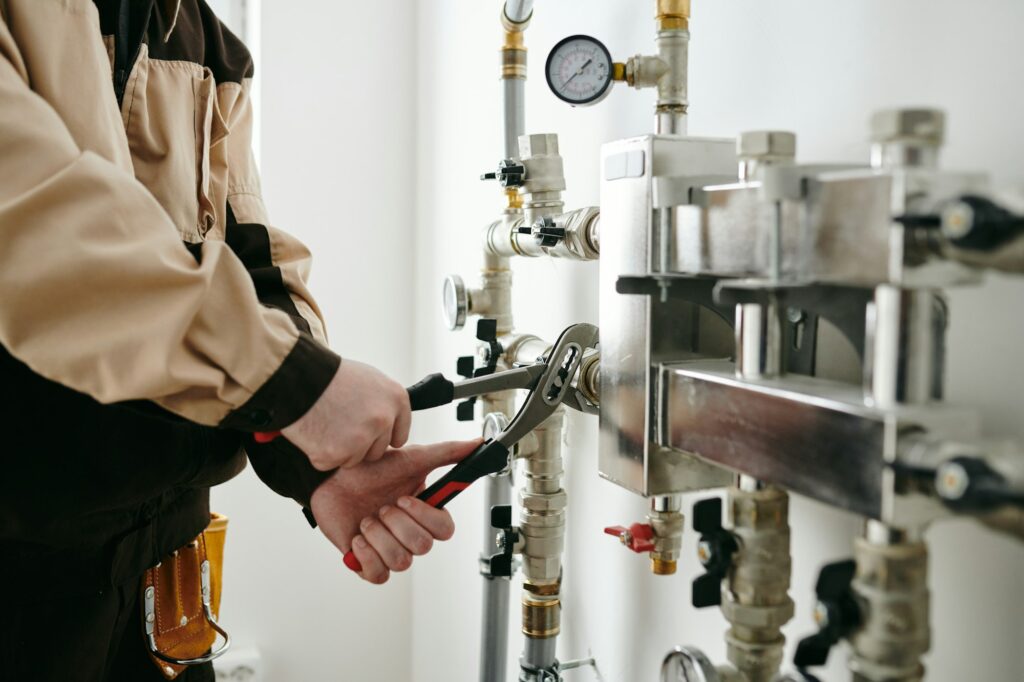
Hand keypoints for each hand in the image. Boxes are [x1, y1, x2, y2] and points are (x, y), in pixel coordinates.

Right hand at [281, 360, 410, 469]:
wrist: (297, 377)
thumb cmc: (330, 375)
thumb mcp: (368, 379)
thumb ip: (382, 403)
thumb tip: (390, 421)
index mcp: (396, 399)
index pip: (400, 435)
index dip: (382, 436)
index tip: (369, 434)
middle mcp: (384, 419)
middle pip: (378, 451)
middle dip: (360, 444)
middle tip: (339, 425)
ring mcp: (362, 438)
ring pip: (355, 460)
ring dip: (340, 449)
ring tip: (326, 424)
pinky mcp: (338, 453)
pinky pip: (330, 463)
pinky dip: (319, 453)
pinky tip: (314, 432)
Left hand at [310, 438, 482, 583]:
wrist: (329, 482)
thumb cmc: (369, 470)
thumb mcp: (409, 458)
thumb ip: (445, 453)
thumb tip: (476, 444)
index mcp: (424, 513)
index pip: (444, 530)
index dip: (425, 517)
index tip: (405, 499)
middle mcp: (409, 534)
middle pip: (422, 546)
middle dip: (397, 524)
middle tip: (382, 507)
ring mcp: (390, 551)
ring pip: (401, 561)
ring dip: (380, 537)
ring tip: (367, 519)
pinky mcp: (369, 564)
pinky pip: (379, 575)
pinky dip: (367, 555)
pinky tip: (358, 537)